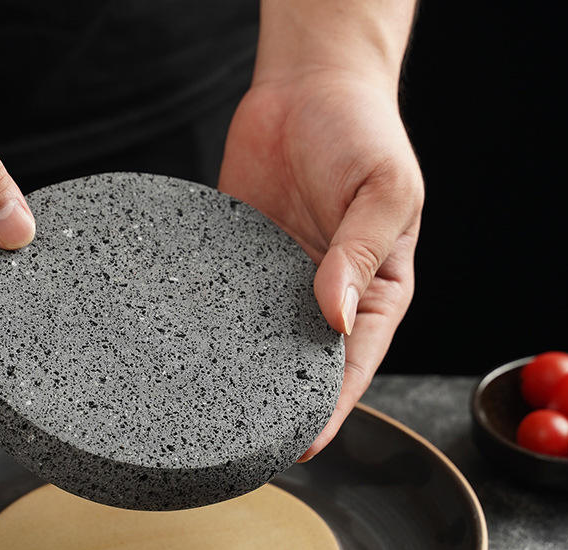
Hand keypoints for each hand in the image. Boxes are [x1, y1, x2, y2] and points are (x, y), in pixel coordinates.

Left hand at [219, 70, 422, 457]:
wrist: (310, 85)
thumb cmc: (362, 134)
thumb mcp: (384, 191)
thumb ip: (361, 254)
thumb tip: (335, 316)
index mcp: (374, 292)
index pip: (352, 365)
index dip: (329, 410)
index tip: (301, 446)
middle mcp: (323, 296)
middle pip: (301, 365)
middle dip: (278, 406)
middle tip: (244, 446)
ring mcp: (276, 281)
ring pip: (257, 342)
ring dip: (237, 375)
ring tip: (207, 413)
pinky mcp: (238, 260)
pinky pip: (221, 300)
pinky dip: (205, 327)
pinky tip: (183, 350)